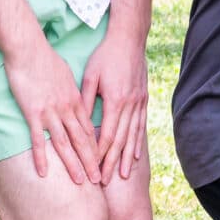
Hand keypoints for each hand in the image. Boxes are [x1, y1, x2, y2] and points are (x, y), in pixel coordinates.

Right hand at [5, 38, 96, 185]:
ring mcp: (51, 112)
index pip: (89, 130)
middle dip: (91, 162)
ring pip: (65, 144)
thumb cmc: (46, 59)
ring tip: (81, 182)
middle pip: (82, 141)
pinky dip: (41, 157)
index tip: (104, 163)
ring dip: (73, 164)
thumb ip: (72, 92)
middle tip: (99, 181)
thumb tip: (76, 102)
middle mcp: (67, 109)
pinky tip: (44, 173)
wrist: (28, 49)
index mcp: (76, 101)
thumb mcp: (67, 75)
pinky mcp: (33, 113)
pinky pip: (38, 140)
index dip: (98, 148)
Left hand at [76, 32, 148, 182]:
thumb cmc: (105, 55)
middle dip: (112, 162)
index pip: (106, 134)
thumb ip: (84, 99)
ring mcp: (139, 103)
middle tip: (105, 181)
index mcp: (114, 100)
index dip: (99, 154)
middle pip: (120, 140)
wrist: (129, 39)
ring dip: (127, 158)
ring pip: (132, 136)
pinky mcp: (143, 100)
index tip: (91, 168)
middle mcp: (129, 105)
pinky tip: (136, 155)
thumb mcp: (90, 75)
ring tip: (123, 175)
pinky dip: (138, 143)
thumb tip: (76, 121)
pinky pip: (140, 126)